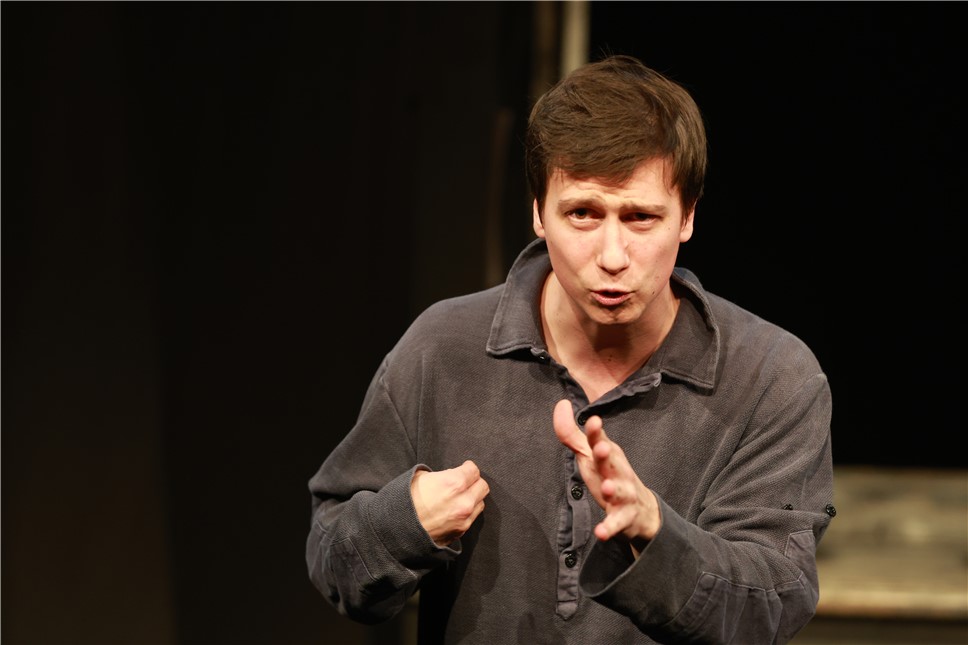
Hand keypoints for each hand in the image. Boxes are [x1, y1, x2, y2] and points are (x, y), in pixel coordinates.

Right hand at [411, 460, 489, 546]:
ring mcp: (464, 518)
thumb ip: (443, 475)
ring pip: (480, 503)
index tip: (464, 469)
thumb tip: (451, 475)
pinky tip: (454, 510)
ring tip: (459, 498)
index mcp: (454, 483)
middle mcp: (464, 501)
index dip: (467, 468)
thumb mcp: (421, 477)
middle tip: (465, 482)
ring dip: (472, 498)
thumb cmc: (406, 500)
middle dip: (474, 482)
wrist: (397, 529)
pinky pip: (471, 517)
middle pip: (483, 486)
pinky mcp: (461, 531)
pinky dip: (466, 512)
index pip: (474, 470)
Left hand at [553, 399, 659, 547]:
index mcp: (607, 455)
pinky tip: (600, 532)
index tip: (593, 420)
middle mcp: (617, 472)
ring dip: (613, 490)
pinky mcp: (624, 518)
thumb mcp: (589, 455)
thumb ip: (571, 433)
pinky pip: (616, 524)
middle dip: (608, 454)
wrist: (641, 512)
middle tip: (602, 447)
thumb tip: (561, 404)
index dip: (596, 432)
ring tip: (606, 488)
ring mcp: (623, 495)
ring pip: (619, 492)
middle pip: (613, 461)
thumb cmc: (610, 476)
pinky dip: (609, 528)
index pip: (600, 441)